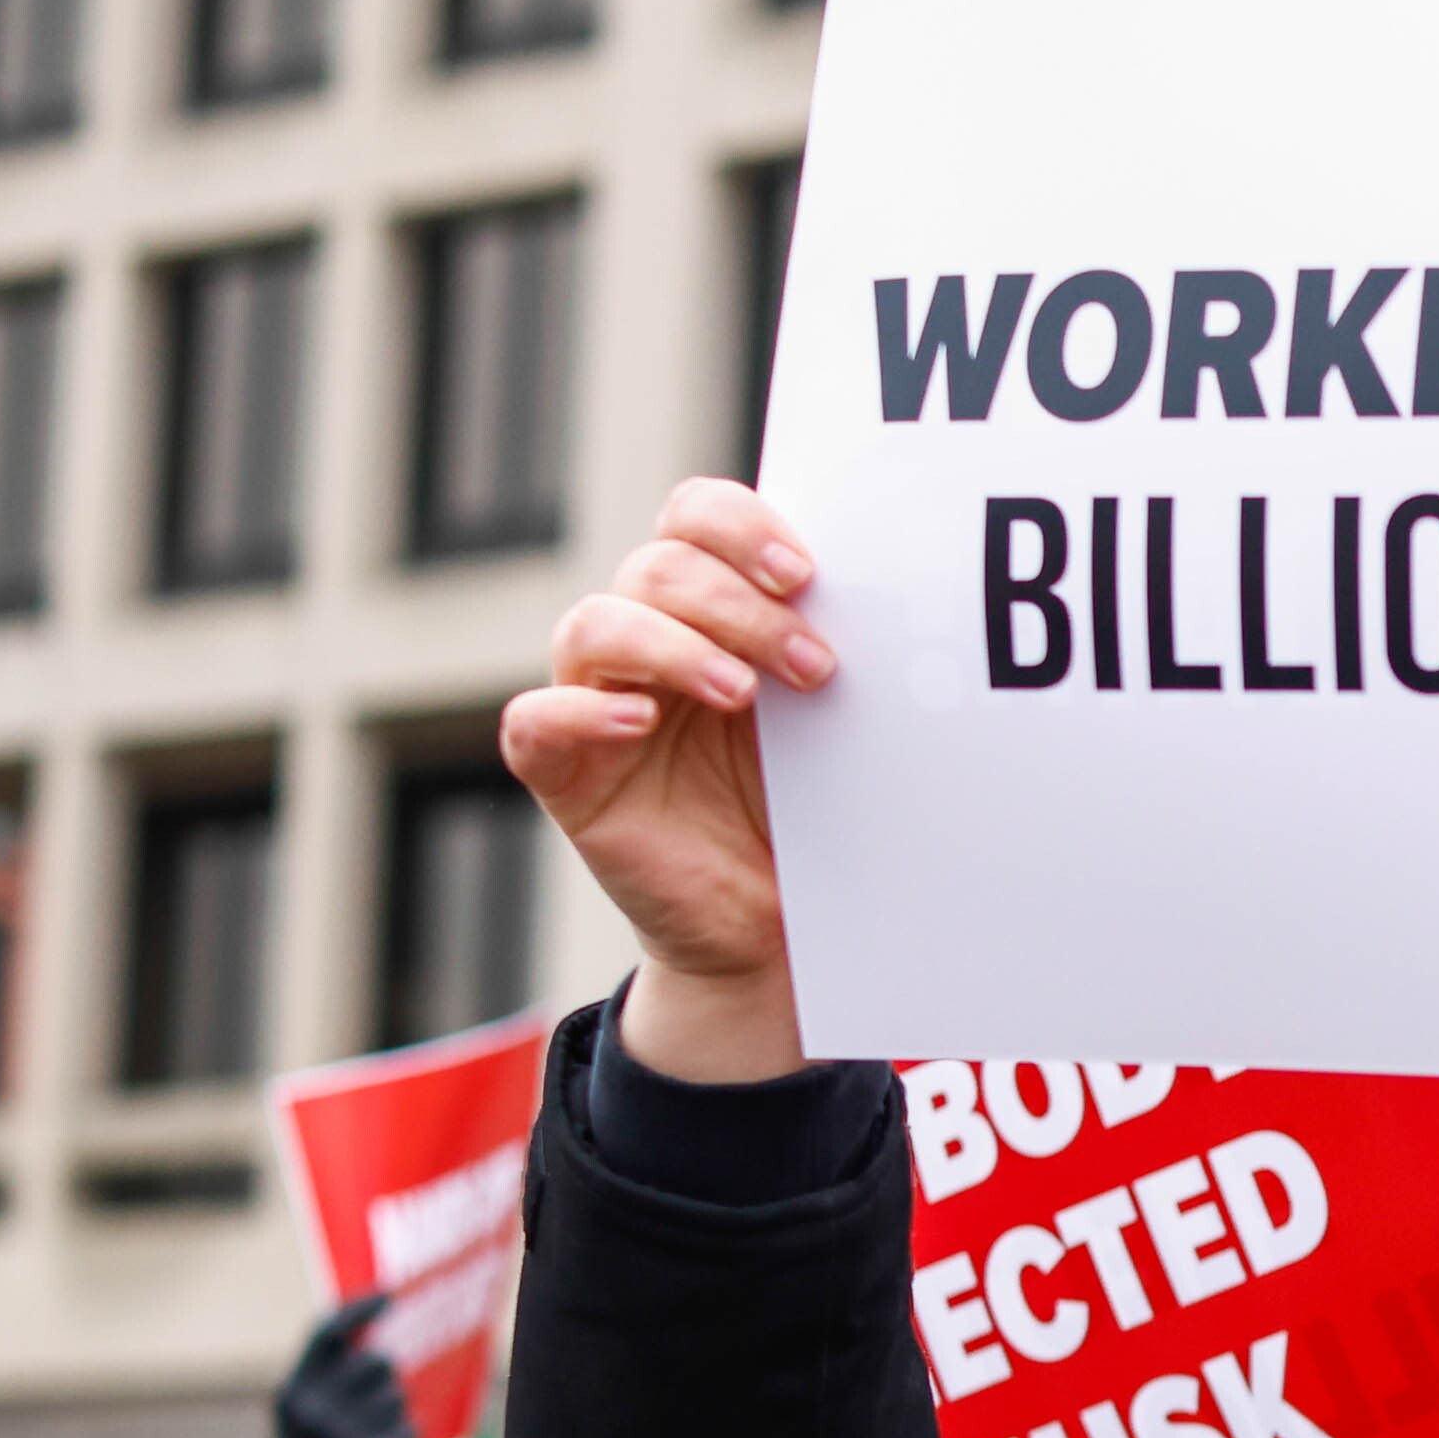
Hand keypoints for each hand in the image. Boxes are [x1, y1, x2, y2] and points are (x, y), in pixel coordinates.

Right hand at [250, 1295, 414, 1437]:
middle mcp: (311, 1408)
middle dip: (382, 1380)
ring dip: (391, 1412)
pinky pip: (410, 1428)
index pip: (325, 1333)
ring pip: (397, 1395)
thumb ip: (328, 1371)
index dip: (358, 1309)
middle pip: (378, 1362)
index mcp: (291, 1391)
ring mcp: (340, 1435)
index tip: (390, 1295)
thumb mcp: (303, 1411)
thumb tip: (374, 1312)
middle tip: (364, 1411)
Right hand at [503, 480, 835, 1080]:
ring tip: (744, 694)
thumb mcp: (836, 720)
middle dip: (738, 604)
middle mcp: (644, 640)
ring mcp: (595, 703)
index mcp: (710, 606)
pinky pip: (534, 721)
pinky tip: (639, 723)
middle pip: (655, 565)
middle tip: (813, 665)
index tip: (806, 572)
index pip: (694, 516)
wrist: (777, 921)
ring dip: (675, 645)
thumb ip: (838, 649)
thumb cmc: (809, 804)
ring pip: (593, 625)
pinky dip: (580, 712)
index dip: (739, 525)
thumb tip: (904, 592)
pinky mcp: (563, 774)